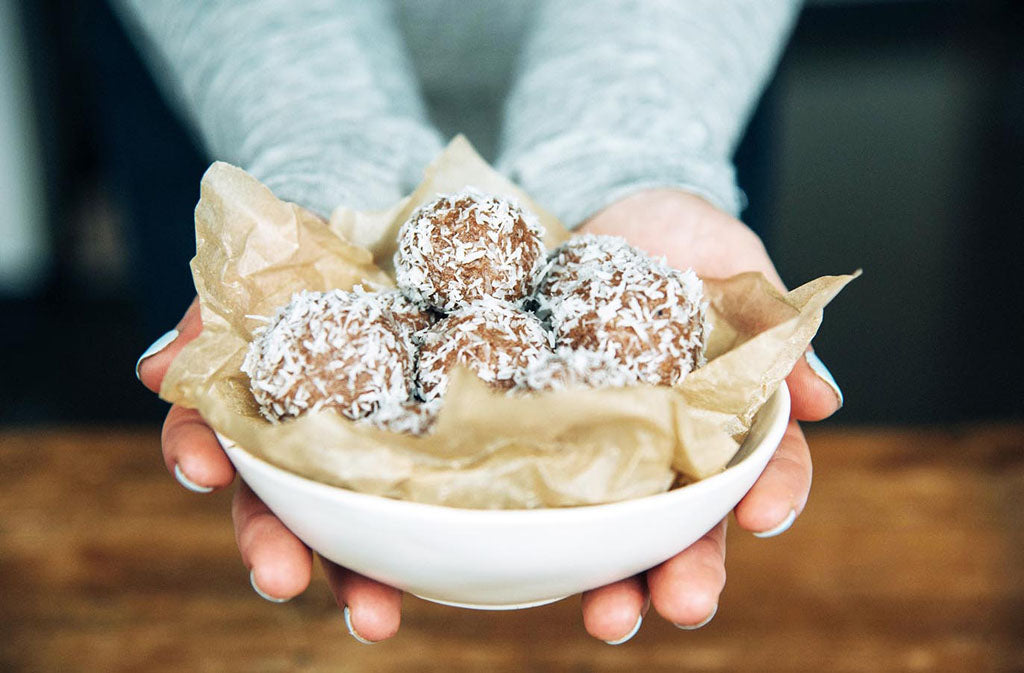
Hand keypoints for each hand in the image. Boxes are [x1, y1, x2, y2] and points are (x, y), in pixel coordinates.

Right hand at [137, 299, 401, 643]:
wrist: (374, 247)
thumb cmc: (297, 272)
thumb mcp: (248, 285)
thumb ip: (203, 326)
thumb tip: (156, 372)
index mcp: (242, 410)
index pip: (206, 441)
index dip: (198, 457)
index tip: (204, 470)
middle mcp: (290, 449)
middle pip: (270, 509)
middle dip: (271, 548)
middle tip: (278, 578)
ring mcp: (347, 460)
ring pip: (340, 529)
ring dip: (351, 577)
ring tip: (372, 617)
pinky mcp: (405, 459)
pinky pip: (408, 504)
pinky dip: (414, 542)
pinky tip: (433, 571)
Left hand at [573, 189, 842, 642]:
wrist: (599, 210)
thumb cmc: (683, 235)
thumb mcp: (737, 263)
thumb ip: (778, 323)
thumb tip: (824, 398)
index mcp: (732, 412)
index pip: (768, 466)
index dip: (775, 495)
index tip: (764, 517)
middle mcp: (674, 444)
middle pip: (692, 525)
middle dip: (691, 571)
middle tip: (683, 604)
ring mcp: (611, 445)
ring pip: (620, 530)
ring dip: (617, 580)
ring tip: (609, 616)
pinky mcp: (552, 434)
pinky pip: (546, 486)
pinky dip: (541, 526)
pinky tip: (529, 555)